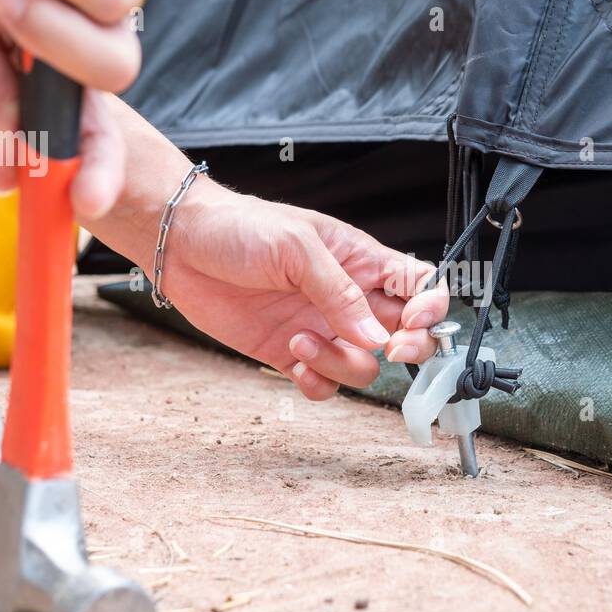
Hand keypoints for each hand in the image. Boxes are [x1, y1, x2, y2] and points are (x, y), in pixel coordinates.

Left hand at [164, 184, 450, 400]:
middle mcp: (349, 298)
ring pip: (363, 365)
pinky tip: (292, 358)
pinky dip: (317, 382)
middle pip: (406, 334)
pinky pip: (324, 384)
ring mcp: (322, 328)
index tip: (413, 322)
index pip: (421, 286)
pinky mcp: (291, 353)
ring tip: (302, 339)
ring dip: (340, 363)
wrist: (181, 246)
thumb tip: (377, 337)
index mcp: (362, 261)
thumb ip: (340, 293)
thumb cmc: (240, 227)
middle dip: (407, 348)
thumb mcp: (297, 247)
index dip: (431, 308)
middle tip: (389, 348)